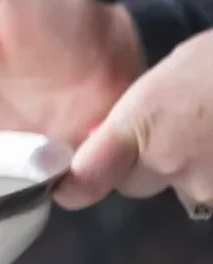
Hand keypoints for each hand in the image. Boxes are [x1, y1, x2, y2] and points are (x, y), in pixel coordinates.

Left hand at [57, 30, 212, 216]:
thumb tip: (102, 148)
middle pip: (137, 182)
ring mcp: (204, 186)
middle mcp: (167, 162)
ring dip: (196, 166)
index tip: (66, 186)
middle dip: (150, 162)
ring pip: (183, 188)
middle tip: (182, 125)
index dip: (75, 184)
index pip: (89, 175)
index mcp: (142, 123)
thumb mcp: (172, 74)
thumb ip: (135, 118)